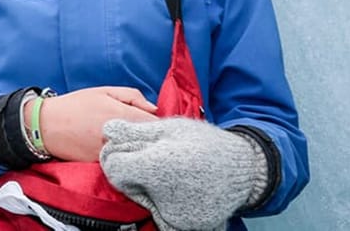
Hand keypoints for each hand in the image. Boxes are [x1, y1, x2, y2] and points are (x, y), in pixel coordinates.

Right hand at [37, 86, 157, 160]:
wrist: (46, 126)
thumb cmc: (76, 105)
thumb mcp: (104, 91)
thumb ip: (133, 96)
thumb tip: (154, 109)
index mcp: (124, 115)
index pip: (157, 123)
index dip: (160, 123)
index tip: (154, 122)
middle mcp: (122, 136)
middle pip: (151, 141)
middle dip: (153, 137)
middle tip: (146, 132)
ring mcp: (114, 153)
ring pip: (139, 153)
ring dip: (141, 148)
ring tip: (134, 141)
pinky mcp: (105, 165)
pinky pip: (125, 161)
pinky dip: (128, 156)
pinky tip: (123, 150)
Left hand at [101, 119, 267, 230]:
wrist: (243, 169)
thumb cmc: (203, 142)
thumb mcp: (169, 128)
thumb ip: (134, 131)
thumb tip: (106, 130)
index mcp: (157, 167)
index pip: (115, 168)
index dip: (116, 157)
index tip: (127, 150)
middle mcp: (163, 195)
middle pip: (127, 184)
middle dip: (132, 170)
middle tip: (153, 159)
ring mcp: (174, 213)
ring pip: (142, 198)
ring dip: (147, 186)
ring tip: (169, 172)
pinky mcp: (183, 223)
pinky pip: (160, 212)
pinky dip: (163, 200)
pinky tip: (178, 187)